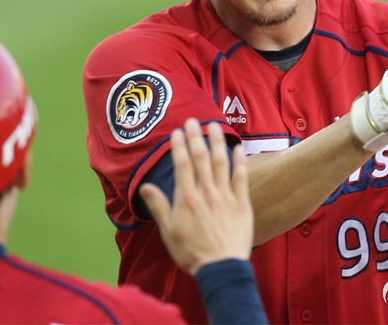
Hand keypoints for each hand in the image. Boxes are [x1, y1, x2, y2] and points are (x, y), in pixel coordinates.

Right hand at [139, 118, 252, 275]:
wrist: (221, 267)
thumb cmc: (192, 252)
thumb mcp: (168, 231)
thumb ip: (159, 206)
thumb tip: (146, 186)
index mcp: (186, 198)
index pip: (183, 164)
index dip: (179, 146)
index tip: (177, 132)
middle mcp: (206, 192)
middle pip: (201, 158)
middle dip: (196, 137)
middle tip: (193, 120)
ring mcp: (225, 196)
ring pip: (220, 162)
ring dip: (217, 142)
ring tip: (214, 125)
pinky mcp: (241, 203)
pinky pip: (241, 177)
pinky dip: (239, 161)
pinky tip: (238, 148)